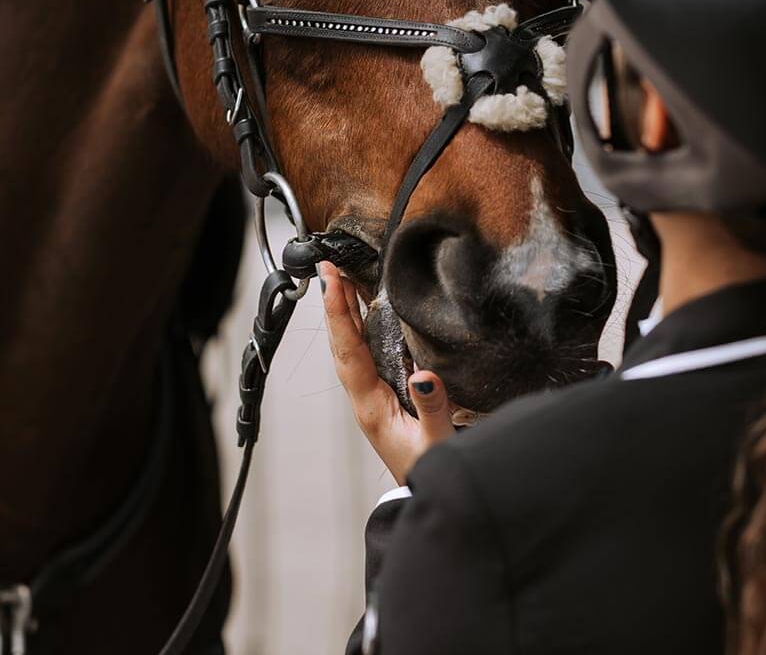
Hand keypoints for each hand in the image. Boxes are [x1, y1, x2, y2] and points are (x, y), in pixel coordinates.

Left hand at [320, 261, 453, 482]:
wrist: (427, 499)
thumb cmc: (430, 472)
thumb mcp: (436, 445)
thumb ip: (433, 409)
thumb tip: (426, 374)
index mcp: (371, 407)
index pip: (349, 352)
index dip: (339, 314)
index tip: (331, 280)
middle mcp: (364, 399)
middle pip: (342, 344)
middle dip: (334, 305)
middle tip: (328, 267)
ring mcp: (371, 399)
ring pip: (350, 348)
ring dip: (345, 314)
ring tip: (342, 280)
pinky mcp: (383, 399)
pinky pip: (365, 355)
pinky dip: (361, 329)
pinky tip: (367, 315)